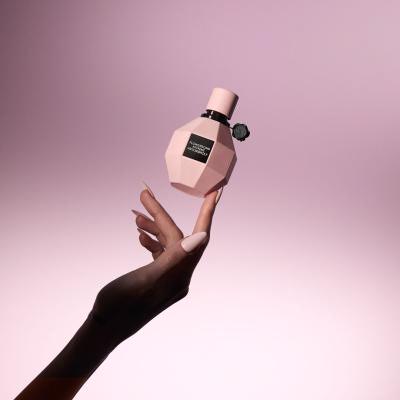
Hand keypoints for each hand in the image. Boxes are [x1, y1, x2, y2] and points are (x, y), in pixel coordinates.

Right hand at [90, 184, 221, 348]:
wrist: (104, 328)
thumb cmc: (120, 306)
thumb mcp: (146, 279)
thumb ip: (174, 258)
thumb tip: (202, 238)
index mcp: (180, 274)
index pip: (199, 237)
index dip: (207, 213)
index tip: (214, 191)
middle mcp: (179, 275)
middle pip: (176, 236)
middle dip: (160, 214)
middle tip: (144, 194)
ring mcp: (169, 277)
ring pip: (166, 243)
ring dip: (153, 227)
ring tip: (136, 216)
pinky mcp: (158, 278)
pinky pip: (159, 253)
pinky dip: (151, 241)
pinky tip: (139, 235)